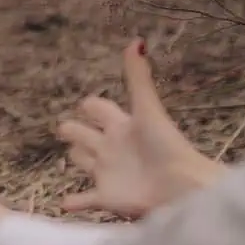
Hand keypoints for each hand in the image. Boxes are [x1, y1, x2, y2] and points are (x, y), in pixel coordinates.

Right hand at [55, 40, 224, 217]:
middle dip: (75, 131)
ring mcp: (108, 172)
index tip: (85, 103)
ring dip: (76, 159)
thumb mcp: (148, 109)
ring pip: (85, 163)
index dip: (92, 106)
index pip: (100, 110)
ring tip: (71, 156)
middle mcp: (112, 147)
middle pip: (87, 136)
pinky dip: (74, 202)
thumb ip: (138, 78)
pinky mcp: (107, 196)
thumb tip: (137, 40)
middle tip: (64, 128)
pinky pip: (85, 200)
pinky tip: (64, 204)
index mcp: (122, 125)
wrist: (181, 187)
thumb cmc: (166, 146)